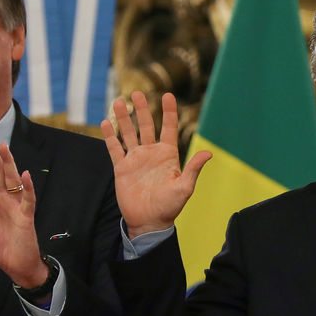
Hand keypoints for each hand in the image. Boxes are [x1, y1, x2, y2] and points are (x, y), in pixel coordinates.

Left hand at [0, 133, 47, 288]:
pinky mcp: (26, 218)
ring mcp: (18, 207)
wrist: (18, 266)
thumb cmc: (2, 247)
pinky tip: (25, 175)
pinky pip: (28, 200)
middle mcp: (8, 200)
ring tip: (3, 148)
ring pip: (13, 181)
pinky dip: (27, 188)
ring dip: (9, 164)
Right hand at [101, 91, 211, 238]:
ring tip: (118, 102)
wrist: (149, 222)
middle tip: (137, 94)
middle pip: (147, 125)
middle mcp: (151, 153)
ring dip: (124, 118)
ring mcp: (136, 159)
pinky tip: (105, 123)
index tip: (167, 95)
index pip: (169, 127)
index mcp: (168, 154)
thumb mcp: (184, 187)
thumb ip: (193, 168)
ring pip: (129, 133)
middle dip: (142, 109)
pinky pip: (115, 148)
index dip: (169, 111)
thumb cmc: (169, 206)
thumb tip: (209, 153)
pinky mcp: (122, 168)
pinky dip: (110, 136)